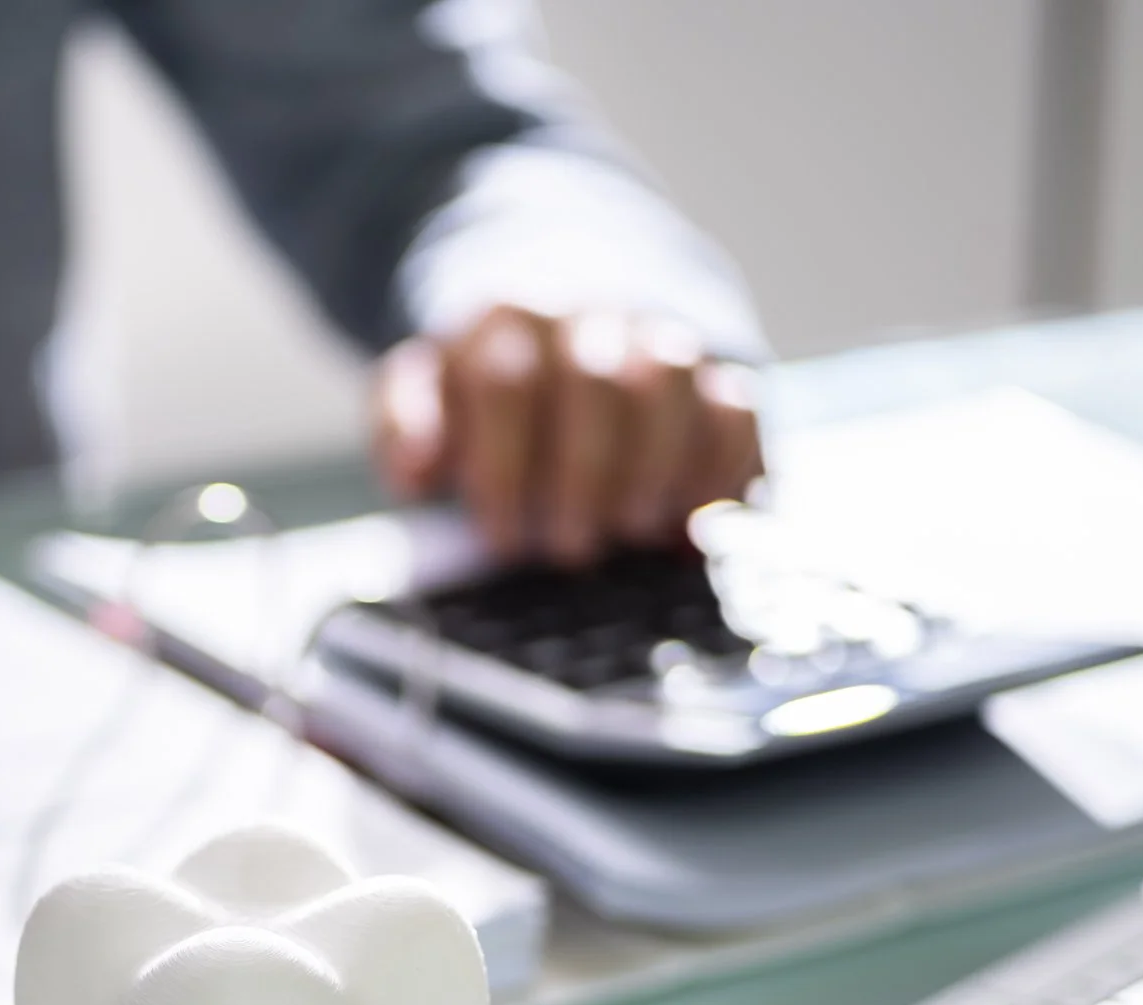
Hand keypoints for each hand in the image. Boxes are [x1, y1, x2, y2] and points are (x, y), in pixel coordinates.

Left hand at [373, 304, 763, 563]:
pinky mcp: (717, 372)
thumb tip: (416, 467)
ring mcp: (659, 338)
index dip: (503, 469)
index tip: (500, 540)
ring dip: (653, 469)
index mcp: (505, 323)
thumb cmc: (485, 390)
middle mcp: (589, 317)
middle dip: (583, 475)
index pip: (505, 385)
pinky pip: (738, 408)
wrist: (564, 318)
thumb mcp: (423, 397)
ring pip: (672, 384)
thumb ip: (405, 426)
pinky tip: (689, 526)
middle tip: (569, 549)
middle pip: (595, 383)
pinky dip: (720, 471)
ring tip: (630, 533)